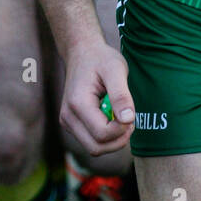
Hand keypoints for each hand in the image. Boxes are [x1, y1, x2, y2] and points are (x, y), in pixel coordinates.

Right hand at [60, 39, 134, 155]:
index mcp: (77, 104)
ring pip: (94, 148)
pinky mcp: (73, 125)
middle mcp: (68, 118)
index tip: (132, 114)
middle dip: (118, 139)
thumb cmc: (101, 59)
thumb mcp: (116, 69)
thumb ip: (121, 95)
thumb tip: (128, 120)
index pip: (102, 134)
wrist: (83, 53)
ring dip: (113, 139)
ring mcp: (68, 123)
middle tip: (130, 119)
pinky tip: (112, 117)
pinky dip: (106, 136)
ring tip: (121, 116)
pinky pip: (92, 141)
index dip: (122, 129)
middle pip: (96, 148)